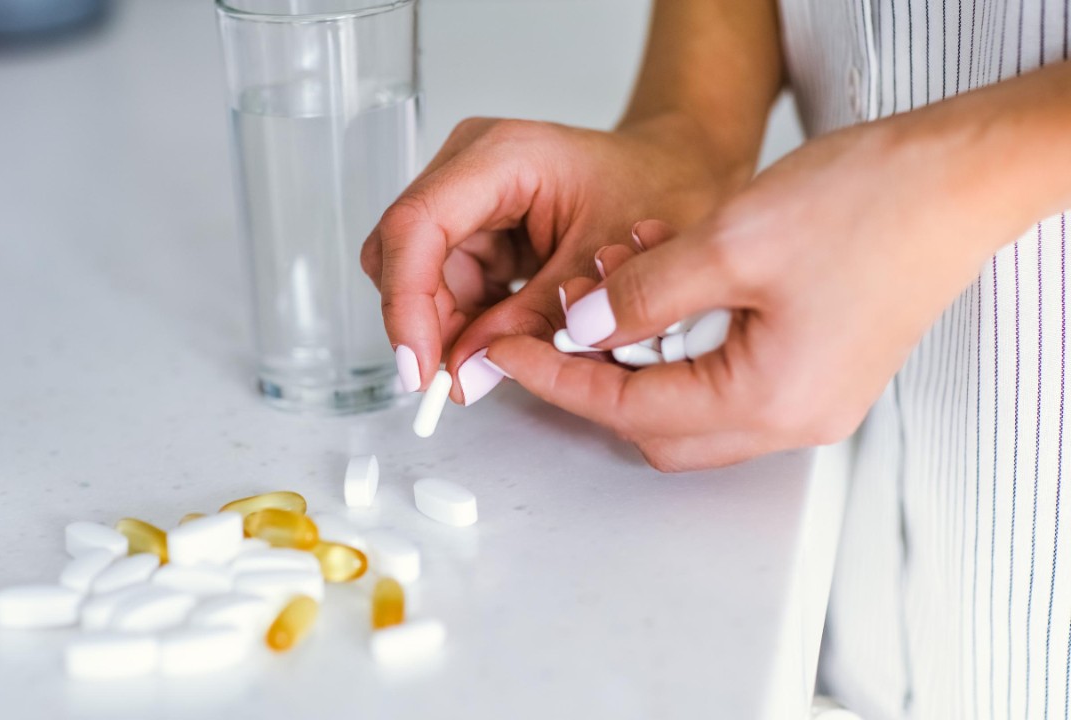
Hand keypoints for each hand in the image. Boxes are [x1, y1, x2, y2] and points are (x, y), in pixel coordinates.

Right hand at [360, 115, 740, 403]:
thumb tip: (466, 375)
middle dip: (427, 322)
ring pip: (420, 276)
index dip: (406, 302)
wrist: (679, 169)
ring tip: (508, 349)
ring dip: (452, 326)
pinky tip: (511, 329)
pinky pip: (447, 284)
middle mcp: (468, 167)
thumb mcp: (603, 268)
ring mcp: (466, 196)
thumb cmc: (659, 188)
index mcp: (501, 156)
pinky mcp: (473, 226)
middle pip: (406, 254)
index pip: (416, 227)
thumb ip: (533, 323)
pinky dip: (469, 320)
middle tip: (462, 377)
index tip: (419, 367)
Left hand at [487, 112, 1024, 470]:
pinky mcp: (818, 369)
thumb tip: (584, 328)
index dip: (559, 380)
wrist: (959, 178)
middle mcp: (794, 416)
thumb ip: (643, 296)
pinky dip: (681, 341)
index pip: (630, 411)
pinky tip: (669, 283)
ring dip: (640, 352)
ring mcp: (811, 398)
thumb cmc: (873, 204)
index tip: (511, 354)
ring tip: (620, 279)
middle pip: (657, 426)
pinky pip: (725, 375)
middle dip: (597, 375)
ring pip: (689, 401)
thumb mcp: (730, 242)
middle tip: (558, 322)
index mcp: (770, 400)